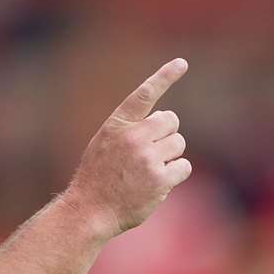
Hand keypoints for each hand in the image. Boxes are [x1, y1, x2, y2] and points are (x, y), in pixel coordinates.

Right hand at [65, 58, 192, 238]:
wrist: (89, 210)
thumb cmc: (98, 177)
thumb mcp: (105, 143)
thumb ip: (130, 129)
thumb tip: (164, 122)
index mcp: (117, 124)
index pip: (144, 94)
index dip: (165, 76)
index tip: (182, 63)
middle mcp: (133, 137)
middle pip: (171, 121)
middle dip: (166, 135)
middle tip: (151, 152)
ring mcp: (147, 158)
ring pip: (178, 144)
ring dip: (170, 156)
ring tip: (149, 171)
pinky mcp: (160, 179)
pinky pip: (183, 167)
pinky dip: (175, 174)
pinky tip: (157, 184)